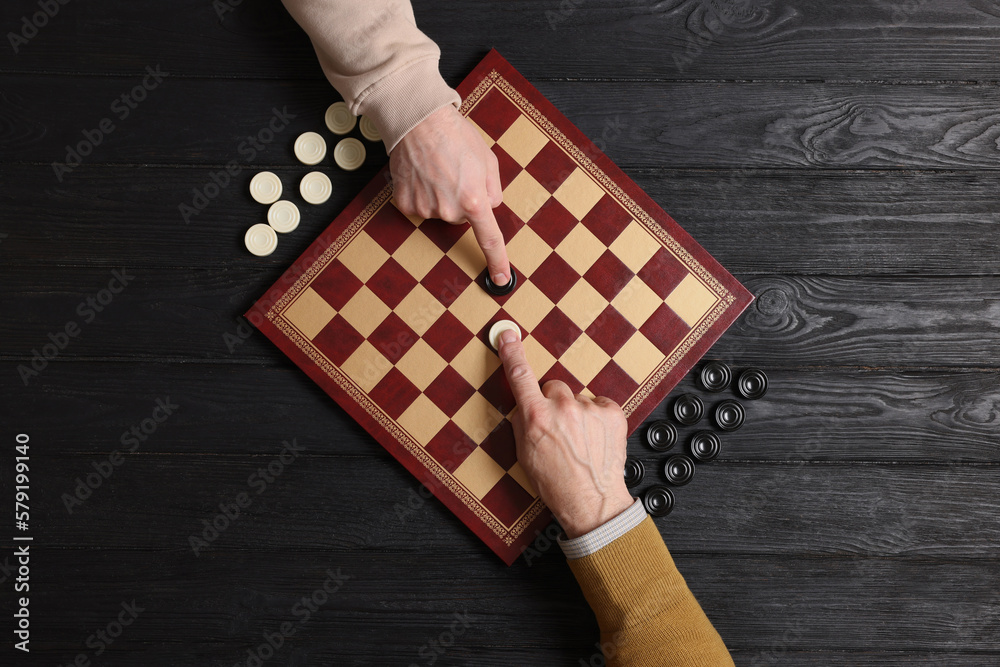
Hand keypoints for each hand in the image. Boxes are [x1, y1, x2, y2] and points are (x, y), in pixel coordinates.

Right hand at [390, 105, 510, 285]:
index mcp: (475, 200)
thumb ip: (494, 189)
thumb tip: (489, 207)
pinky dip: (421, 194)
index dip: (497, 261)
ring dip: (441, 195)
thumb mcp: (488, 160)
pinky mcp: (405, 204)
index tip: (500, 279)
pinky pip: (419, 207)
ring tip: (437, 168)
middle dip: (462, 200)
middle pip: (461, 217)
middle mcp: (449, 210)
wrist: (418, 120)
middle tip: (456, 173)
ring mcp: (425, 209)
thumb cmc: (456, 135)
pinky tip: (421, 174)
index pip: (490, 239)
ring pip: (440, 212)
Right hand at [497, 329, 633, 538]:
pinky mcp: (612, 412)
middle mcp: (562, 408)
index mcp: (536, 417)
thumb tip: (525, 403)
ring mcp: (589, 409)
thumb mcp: (524, 454)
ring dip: (577, 413)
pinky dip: (597, 417)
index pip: (519, 376)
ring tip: (580, 440)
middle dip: (554, 403)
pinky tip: (595, 438)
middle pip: (554, 387)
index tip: (508, 335)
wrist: (591, 502)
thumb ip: (523, 422)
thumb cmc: (555, 483)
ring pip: (577, 398)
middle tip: (559, 429)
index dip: (511, 353)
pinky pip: (599, 403)